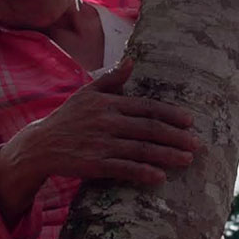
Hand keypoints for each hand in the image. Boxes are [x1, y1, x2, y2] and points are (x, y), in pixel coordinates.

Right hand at [12, 59, 199, 185]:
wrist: (40, 145)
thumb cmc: (68, 117)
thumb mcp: (86, 93)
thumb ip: (111, 79)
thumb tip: (132, 61)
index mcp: (108, 103)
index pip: (147, 107)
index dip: (170, 114)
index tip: (190, 121)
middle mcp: (107, 122)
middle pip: (149, 129)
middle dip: (176, 136)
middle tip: (198, 144)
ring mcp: (101, 144)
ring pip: (140, 149)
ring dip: (167, 155)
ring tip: (187, 159)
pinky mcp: (94, 165)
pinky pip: (123, 169)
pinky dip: (143, 173)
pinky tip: (159, 176)